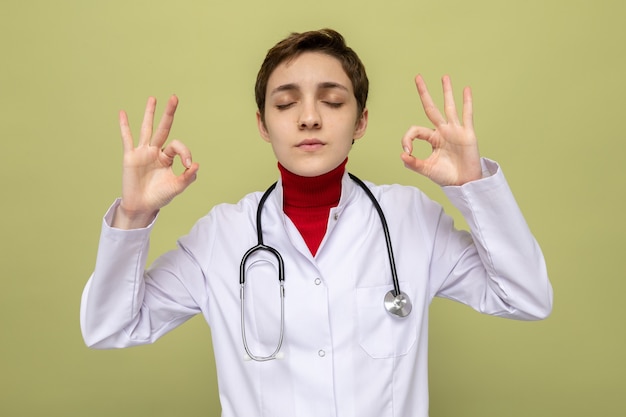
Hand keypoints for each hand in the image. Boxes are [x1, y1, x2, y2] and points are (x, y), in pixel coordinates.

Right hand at [114, 95, 198, 228]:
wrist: (142, 206)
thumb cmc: (160, 196)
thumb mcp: (177, 187)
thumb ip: (188, 177)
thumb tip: (196, 164)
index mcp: (168, 158)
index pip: (178, 146)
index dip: (185, 152)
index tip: (188, 164)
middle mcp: (156, 151)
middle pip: (163, 128)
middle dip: (169, 113)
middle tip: (174, 98)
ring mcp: (142, 152)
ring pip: (147, 129)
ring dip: (149, 114)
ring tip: (153, 99)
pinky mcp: (130, 156)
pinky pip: (127, 138)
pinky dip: (124, 126)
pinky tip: (123, 112)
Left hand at [400, 75, 481, 185]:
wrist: (464, 183)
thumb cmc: (446, 176)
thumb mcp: (427, 169)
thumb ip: (413, 163)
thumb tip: (402, 155)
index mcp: (432, 139)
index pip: (416, 130)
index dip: (408, 138)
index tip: (407, 151)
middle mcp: (443, 131)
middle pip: (431, 108)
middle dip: (424, 93)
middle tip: (418, 77)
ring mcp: (455, 131)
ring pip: (449, 107)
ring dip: (446, 92)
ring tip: (444, 77)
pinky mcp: (468, 134)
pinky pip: (467, 115)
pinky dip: (467, 102)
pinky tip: (466, 90)